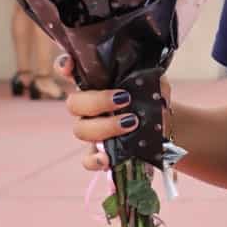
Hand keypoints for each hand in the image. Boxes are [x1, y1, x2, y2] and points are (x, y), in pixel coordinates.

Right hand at [59, 55, 170, 171]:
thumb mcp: (154, 85)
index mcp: (97, 84)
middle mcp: (89, 107)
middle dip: (97, 101)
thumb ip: (153, 81)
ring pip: (80, 130)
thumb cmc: (151, 100)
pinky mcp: (99, 153)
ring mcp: (92, 130)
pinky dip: (95, 160)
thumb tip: (156, 86)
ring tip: (131, 123)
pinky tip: (107, 159)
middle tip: (124, 99)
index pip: (71, 71)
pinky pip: (87, 159)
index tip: (68, 66)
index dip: (64, 66)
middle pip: (74, 103)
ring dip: (104, 126)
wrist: (162, 127)